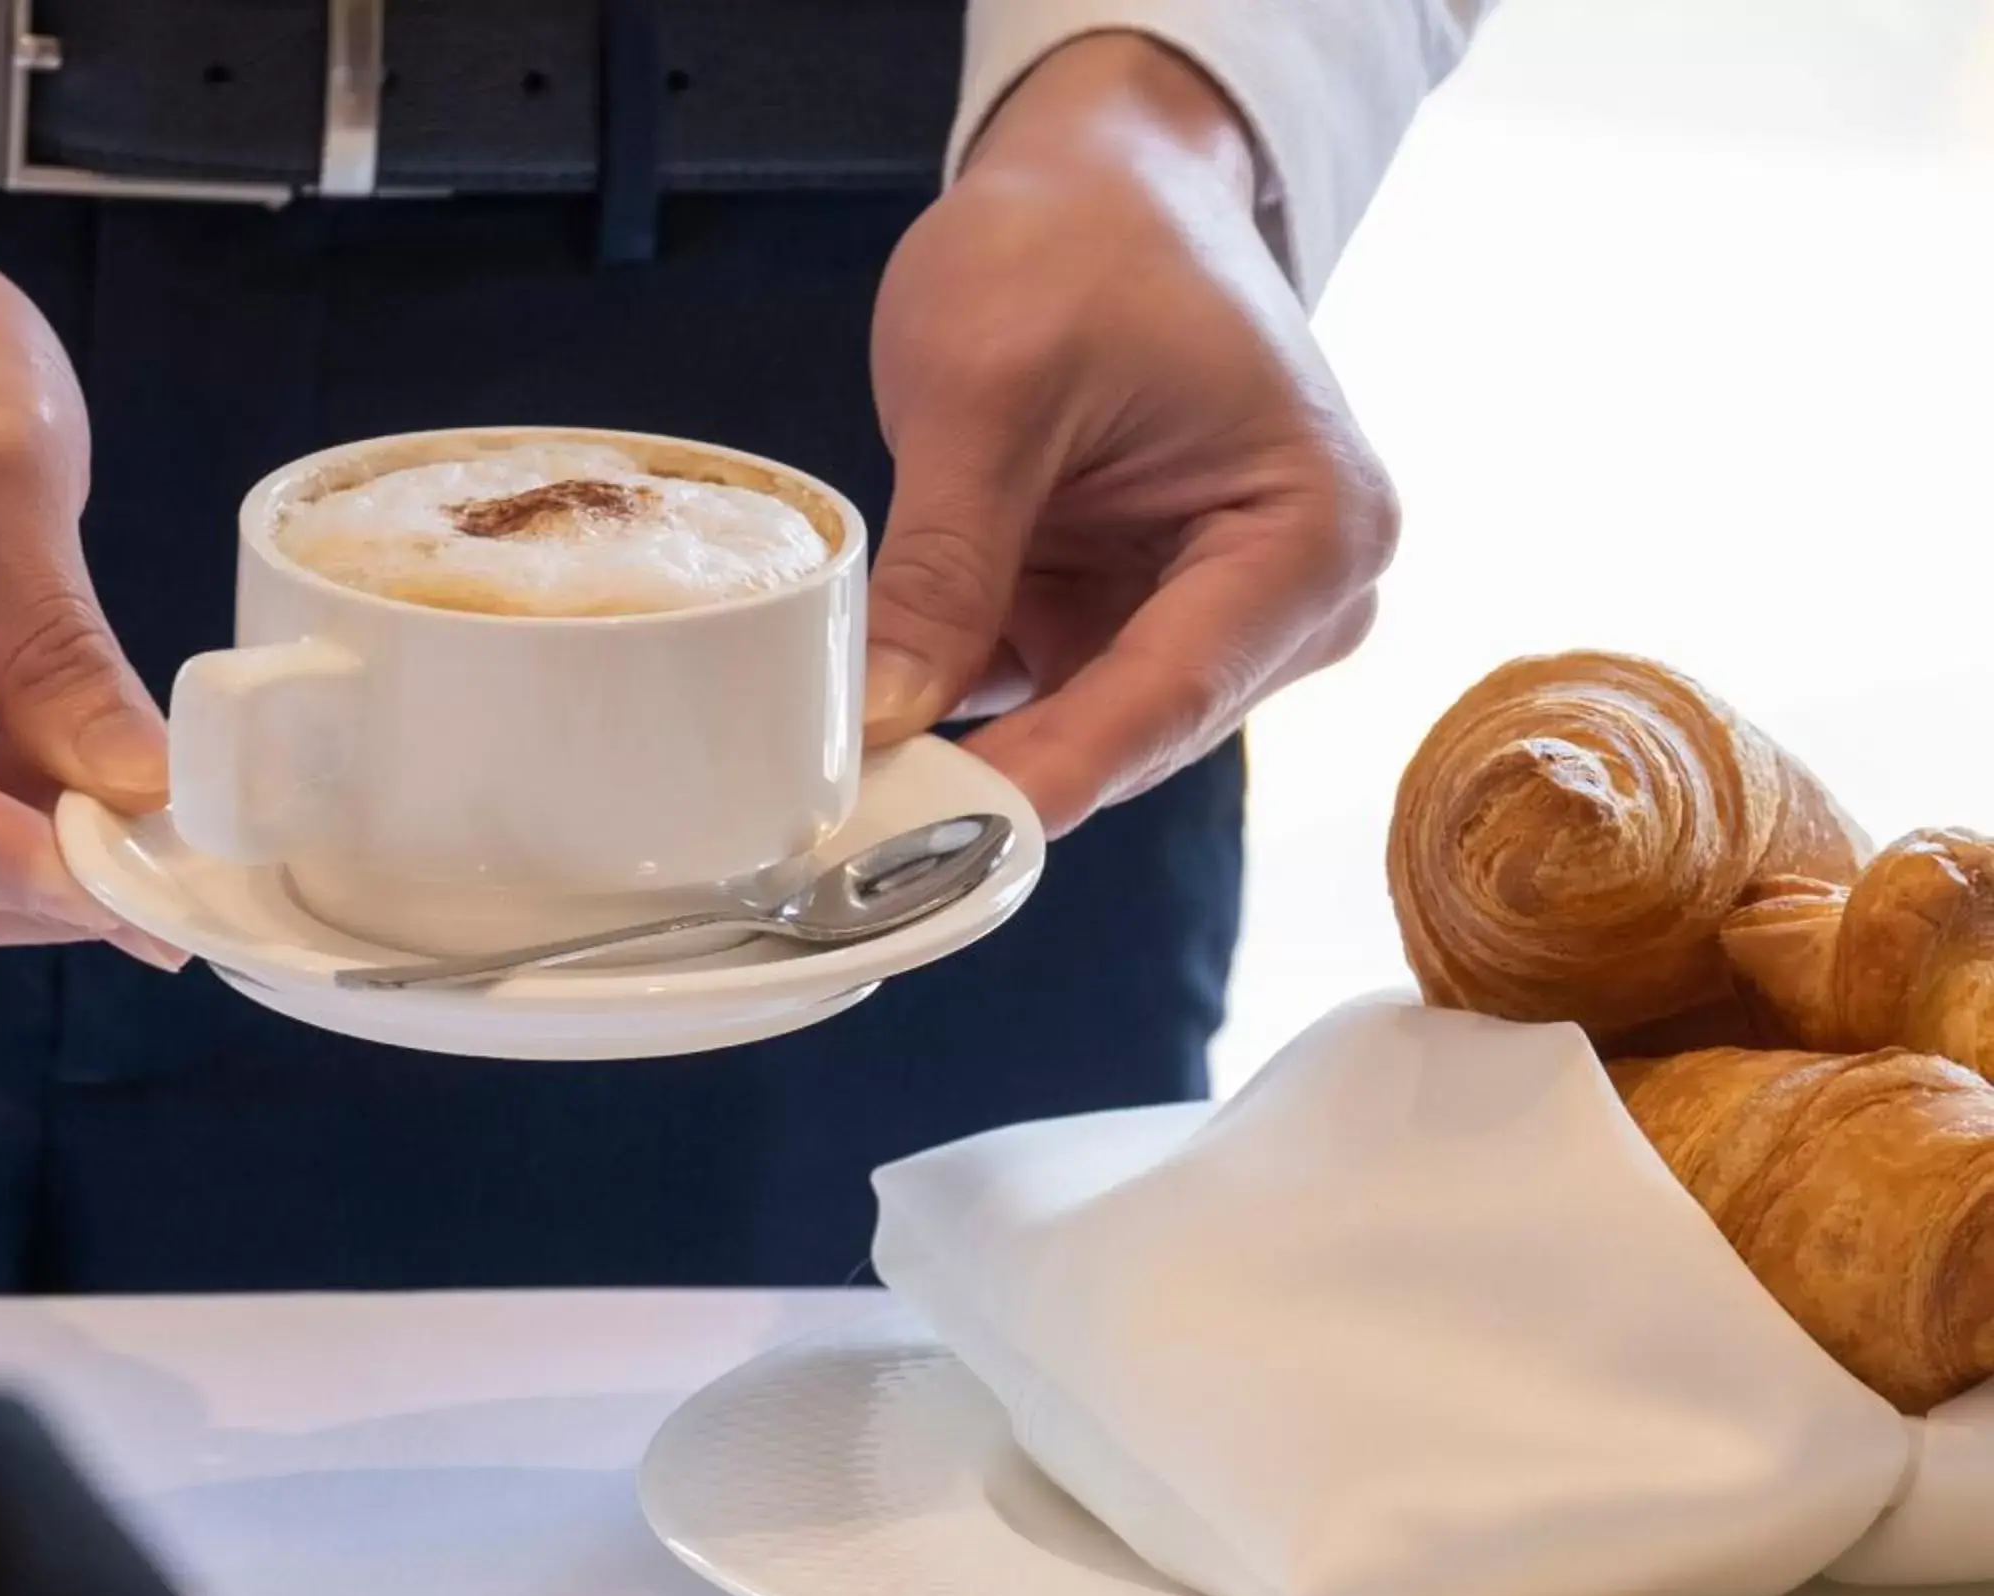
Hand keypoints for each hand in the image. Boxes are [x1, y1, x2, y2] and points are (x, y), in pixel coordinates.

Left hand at [865, 35, 1396, 833]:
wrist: (1102, 183)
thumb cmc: (1079, 243)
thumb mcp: (987, 390)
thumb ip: (947, 565)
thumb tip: (889, 718)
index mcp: (1312, 531)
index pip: (1170, 692)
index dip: (1053, 776)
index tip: (949, 841)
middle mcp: (1294, 599)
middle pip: (1136, 732)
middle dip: (1003, 779)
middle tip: (864, 835)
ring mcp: (1214, 619)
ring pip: (1081, 732)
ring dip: (972, 757)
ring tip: (851, 791)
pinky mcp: (1133, 622)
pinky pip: (1042, 699)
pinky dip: (962, 716)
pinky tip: (872, 741)